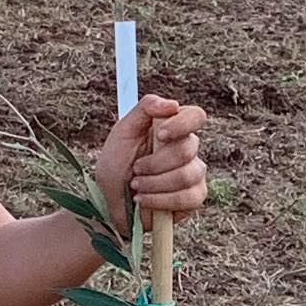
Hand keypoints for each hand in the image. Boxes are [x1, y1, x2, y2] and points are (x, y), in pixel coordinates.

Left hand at [93, 93, 209, 231]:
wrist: (109, 201)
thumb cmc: (116, 164)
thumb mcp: (123, 131)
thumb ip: (145, 109)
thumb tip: (173, 104)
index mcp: (173, 128)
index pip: (196, 116)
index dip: (182, 124)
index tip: (160, 135)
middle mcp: (188, 149)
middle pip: (187, 149)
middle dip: (155, 163)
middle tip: (136, 169)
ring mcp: (194, 173)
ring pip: (186, 175)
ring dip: (154, 183)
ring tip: (136, 187)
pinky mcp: (194, 197)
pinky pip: (188, 198)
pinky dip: (160, 201)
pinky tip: (145, 201)